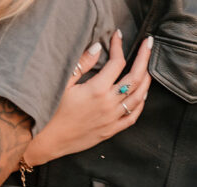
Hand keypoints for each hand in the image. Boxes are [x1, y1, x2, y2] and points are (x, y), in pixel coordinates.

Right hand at [24, 30, 153, 164]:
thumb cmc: (53, 112)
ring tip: (147, 67)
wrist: (49, 140)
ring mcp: (112, 119)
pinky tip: (142, 95)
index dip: (119, 46)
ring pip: (139, 97)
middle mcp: (108, 104)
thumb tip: (97, 47)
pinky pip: (132, 117)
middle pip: (135, 78)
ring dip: (146, 80)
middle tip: (147, 44)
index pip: (117, 62)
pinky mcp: (111, 131)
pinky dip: (140, 104)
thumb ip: (83, 64)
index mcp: (97, 90)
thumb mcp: (64, 83)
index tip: (118, 36)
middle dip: (144, 57)